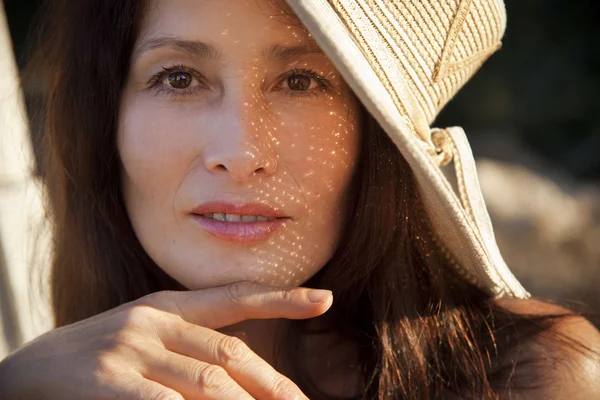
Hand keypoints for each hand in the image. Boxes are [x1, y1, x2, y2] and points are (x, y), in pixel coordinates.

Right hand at [0, 282, 332, 398]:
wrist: (28, 371)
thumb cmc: (99, 358)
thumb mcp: (148, 339)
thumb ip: (192, 350)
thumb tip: (241, 378)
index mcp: (166, 305)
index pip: (234, 298)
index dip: (281, 297)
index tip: (323, 298)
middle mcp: (153, 320)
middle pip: (230, 353)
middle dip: (272, 384)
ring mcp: (129, 348)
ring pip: (207, 381)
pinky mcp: (106, 379)